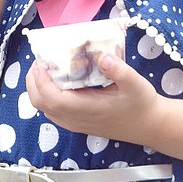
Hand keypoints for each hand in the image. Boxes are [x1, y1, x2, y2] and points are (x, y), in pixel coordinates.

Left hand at [25, 53, 160, 144]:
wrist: (149, 125)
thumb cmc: (141, 103)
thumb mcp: (135, 83)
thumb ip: (119, 70)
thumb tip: (102, 56)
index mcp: (86, 109)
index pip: (52, 98)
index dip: (41, 80)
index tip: (41, 61)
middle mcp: (75, 119)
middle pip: (40, 103)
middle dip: (33, 80)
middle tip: (40, 59)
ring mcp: (74, 123)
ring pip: (43, 108)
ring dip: (38, 87)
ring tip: (45, 66)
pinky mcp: (76, 123)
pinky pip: (52, 110)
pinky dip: (46, 94)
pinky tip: (57, 80)